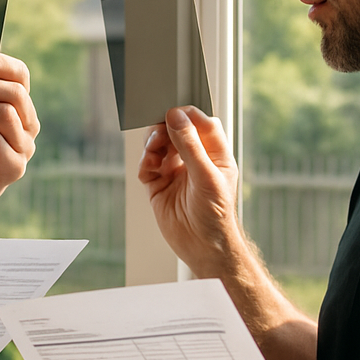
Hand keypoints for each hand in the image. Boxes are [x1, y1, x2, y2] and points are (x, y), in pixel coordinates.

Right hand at [137, 105, 242, 276]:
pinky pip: (147, 165)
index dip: (187, 114)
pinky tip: (149, 169)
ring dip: (153, 144)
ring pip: (159, 145)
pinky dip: (145, 162)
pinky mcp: (158, 184)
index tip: (172, 111)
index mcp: (215, 154)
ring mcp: (176, 171)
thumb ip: (190, 144)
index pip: (202, 122)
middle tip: (159, 133)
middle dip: (165, 128)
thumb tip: (176, 116)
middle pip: (176, 130)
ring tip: (153, 153)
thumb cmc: (215, 215)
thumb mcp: (206, 176)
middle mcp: (195, 159)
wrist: (202, 248)